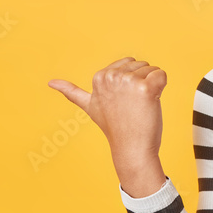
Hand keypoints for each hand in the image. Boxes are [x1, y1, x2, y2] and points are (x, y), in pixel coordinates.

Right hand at [48, 57, 167, 196]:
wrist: (131, 148)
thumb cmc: (115, 127)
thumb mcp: (90, 106)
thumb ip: (71, 92)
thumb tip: (50, 82)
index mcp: (99, 77)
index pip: (128, 63)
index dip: (130, 83)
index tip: (122, 102)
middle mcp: (111, 76)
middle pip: (141, 65)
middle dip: (141, 83)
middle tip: (132, 106)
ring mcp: (127, 82)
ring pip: (151, 70)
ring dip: (151, 88)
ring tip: (139, 107)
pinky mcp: (145, 88)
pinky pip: (162, 75)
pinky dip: (162, 87)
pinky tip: (151, 102)